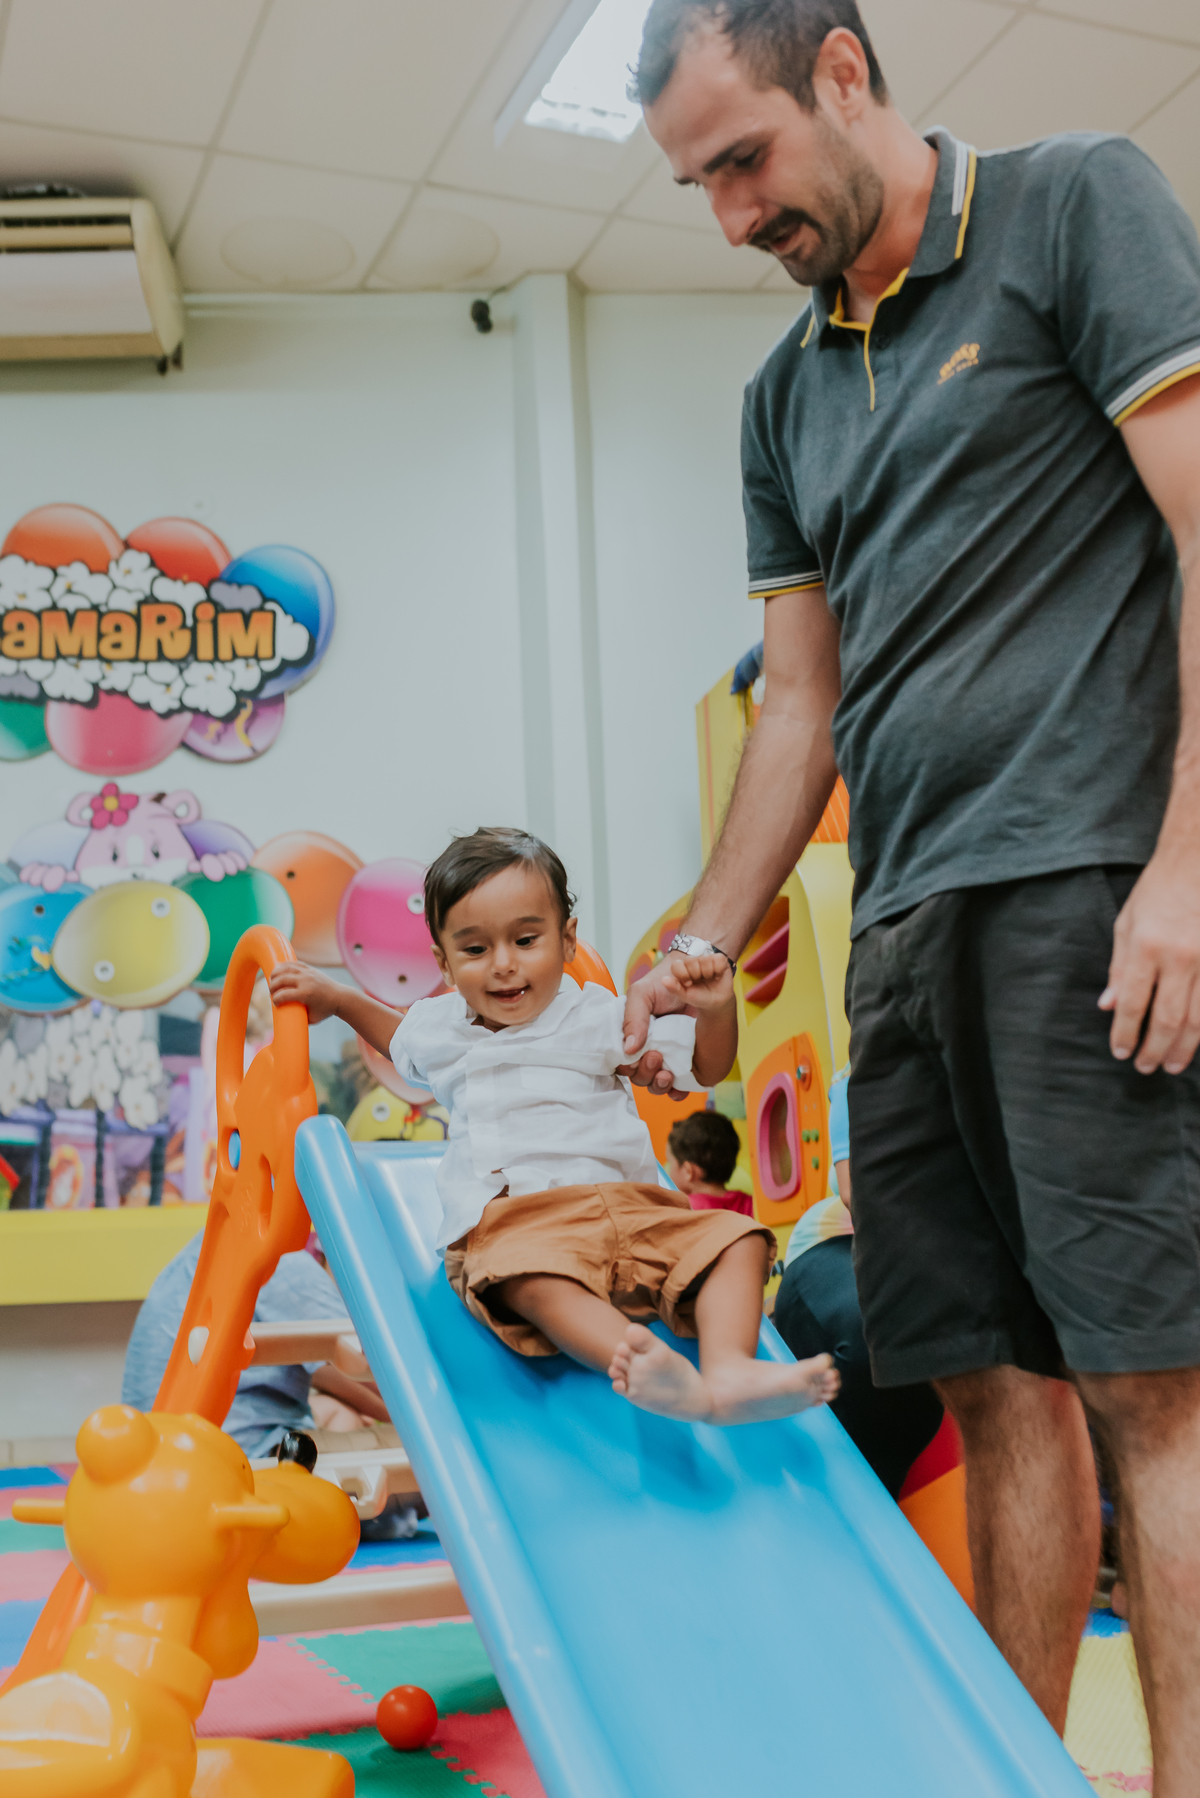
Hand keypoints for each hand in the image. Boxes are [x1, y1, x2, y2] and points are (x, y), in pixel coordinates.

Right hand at [269, 960, 344, 1026]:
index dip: (275, 999)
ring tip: (272, 980)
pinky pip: (293, 963)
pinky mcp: (310, 968)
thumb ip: (298, 1019)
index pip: (283, 995)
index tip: (275, 1003)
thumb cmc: (325, 1010)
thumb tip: (285, 1020)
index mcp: (306, 994)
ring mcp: (308, 973)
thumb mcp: (312, 1019)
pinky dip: (284, 966)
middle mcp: (306, 981)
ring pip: (286, 968)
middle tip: (271, 992)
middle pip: (282, 980)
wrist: (340, 997)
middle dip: (272, 986)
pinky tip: (278, 971)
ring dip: (275, 973)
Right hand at [619, 956, 695, 1097]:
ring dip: (659, 1085)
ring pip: (657, 1085)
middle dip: (645, 1074)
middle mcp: (648, 1051)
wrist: (694, 975)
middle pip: (640, 1078)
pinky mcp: (688, 1062)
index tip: (636, 1057)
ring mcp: (669, 1058)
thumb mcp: (641, 995)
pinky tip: (678, 1087)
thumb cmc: (662, 984)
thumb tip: (629, 1049)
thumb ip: (633, 1019)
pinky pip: (681, 1087)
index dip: (627, 1067)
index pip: (623, 1063)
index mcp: (632, 1038)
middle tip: (655, 1056)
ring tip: (667, 1073)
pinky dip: (678, 1092)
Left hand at [659, 951, 733, 1012]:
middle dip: (696, 975)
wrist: (717, 1002)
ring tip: (708, 979)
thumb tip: (663, 980)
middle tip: (700, 981)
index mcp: (681, 968)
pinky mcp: (719, 958)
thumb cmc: (699, 997)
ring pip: (705, 959)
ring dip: (708, 973)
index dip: (683, 975)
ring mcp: (705, 958)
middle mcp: (692, 961)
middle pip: (690, 961)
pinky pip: (718, 959)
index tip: (689, 984)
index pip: (677, 965)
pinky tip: (717, 975)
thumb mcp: (686, 996)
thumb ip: (675, 988)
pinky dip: (718, 970)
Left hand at [1100, 852, 1199, 1073]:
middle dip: (1155, 1048)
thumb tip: (1108, 1006)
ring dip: (1185, 1047)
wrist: (1198, 859)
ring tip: (1172, 1065)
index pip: (1133, 1004)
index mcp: (1146, 947)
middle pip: (1168, 1018)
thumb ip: (1119, 968)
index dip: (1126, 1033)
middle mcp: (1180, 957)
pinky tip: (1198, 1039)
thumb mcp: (1126, 924)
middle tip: (1146, 1068)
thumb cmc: (1158, 890)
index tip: (1121, 1051)